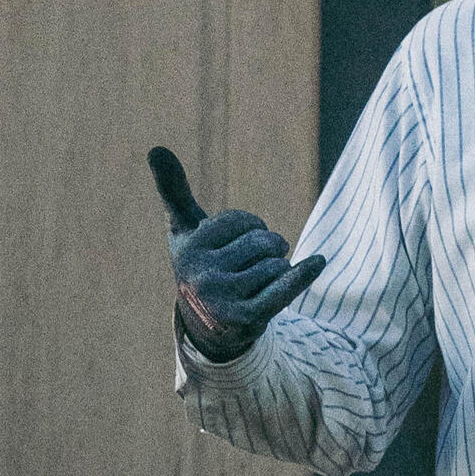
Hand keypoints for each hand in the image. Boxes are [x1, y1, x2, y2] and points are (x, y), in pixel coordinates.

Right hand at [149, 146, 324, 362]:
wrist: (209, 327)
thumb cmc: (201, 265)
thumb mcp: (185, 230)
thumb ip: (174, 191)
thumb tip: (156, 148)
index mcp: (188, 248)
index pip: (243, 221)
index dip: (250, 228)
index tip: (236, 244)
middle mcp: (201, 275)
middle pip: (262, 242)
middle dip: (269, 247)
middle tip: (256, 264)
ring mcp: (223, 299)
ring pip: (276, 264)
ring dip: (278, 268)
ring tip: (258, 283)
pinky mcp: (246, 319)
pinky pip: (284, 288)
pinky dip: (303, 275)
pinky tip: (318, 263)